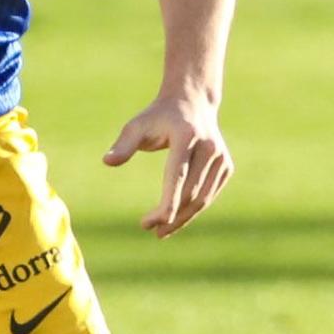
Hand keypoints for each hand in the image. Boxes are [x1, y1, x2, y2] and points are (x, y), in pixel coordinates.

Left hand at [104, 93, 231, 238]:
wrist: (192, 102)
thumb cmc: (158, 117)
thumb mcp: (136, 126)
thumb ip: (123, 145)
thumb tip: (107, 162)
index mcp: (186, 137)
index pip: (177, 177)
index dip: (167, 204)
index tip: (151, 224)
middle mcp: (209, 148)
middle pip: (190, 193)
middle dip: (170, 215)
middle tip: (149, 228)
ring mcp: (221, 158)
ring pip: (203, 199)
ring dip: (182, 218)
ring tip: (160, 231)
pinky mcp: (226, 166)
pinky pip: (209, 195)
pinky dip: (193, 210)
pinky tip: (176, 218)